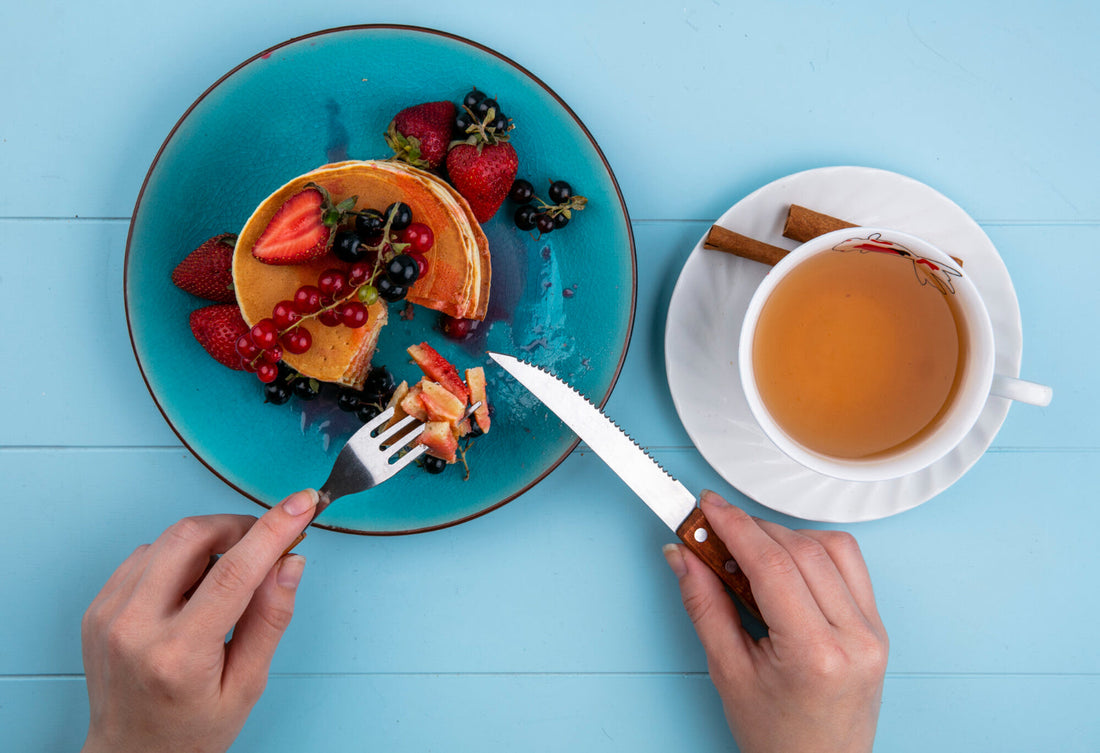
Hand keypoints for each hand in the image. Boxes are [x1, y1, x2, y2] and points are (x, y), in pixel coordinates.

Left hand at [80, 489, 318, 752]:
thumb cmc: (191, 730)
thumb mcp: (247, 685)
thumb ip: (270, 620)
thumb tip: (289, 564)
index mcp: (179, 655)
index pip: (234, 572)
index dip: (272, 531)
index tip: (299, 505)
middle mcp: (135, 629)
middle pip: (191, 537)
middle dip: (237, 526)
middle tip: (265, 541)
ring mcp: (109, 615)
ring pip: (168, 540)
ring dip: (209, 543)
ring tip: (227, 578)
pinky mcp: (98, 607)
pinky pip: (146, 555)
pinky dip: (179, 558)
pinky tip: (192, 588)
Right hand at [663, 491, 887, 752]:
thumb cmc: (778, 736)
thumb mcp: (727, 671)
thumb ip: (704, 604)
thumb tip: (683, 555)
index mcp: (816, 653)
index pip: (773, 563)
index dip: (734, 526)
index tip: (707, 507)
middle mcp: (855, 636)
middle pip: (800, 548)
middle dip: (751, 528)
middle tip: (712, 530)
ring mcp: (873, 630)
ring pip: (831, 547)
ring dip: (785, 537)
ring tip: (749, 554)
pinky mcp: (877, 626)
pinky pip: (849, 565)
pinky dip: (813, 552)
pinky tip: (786, 565)